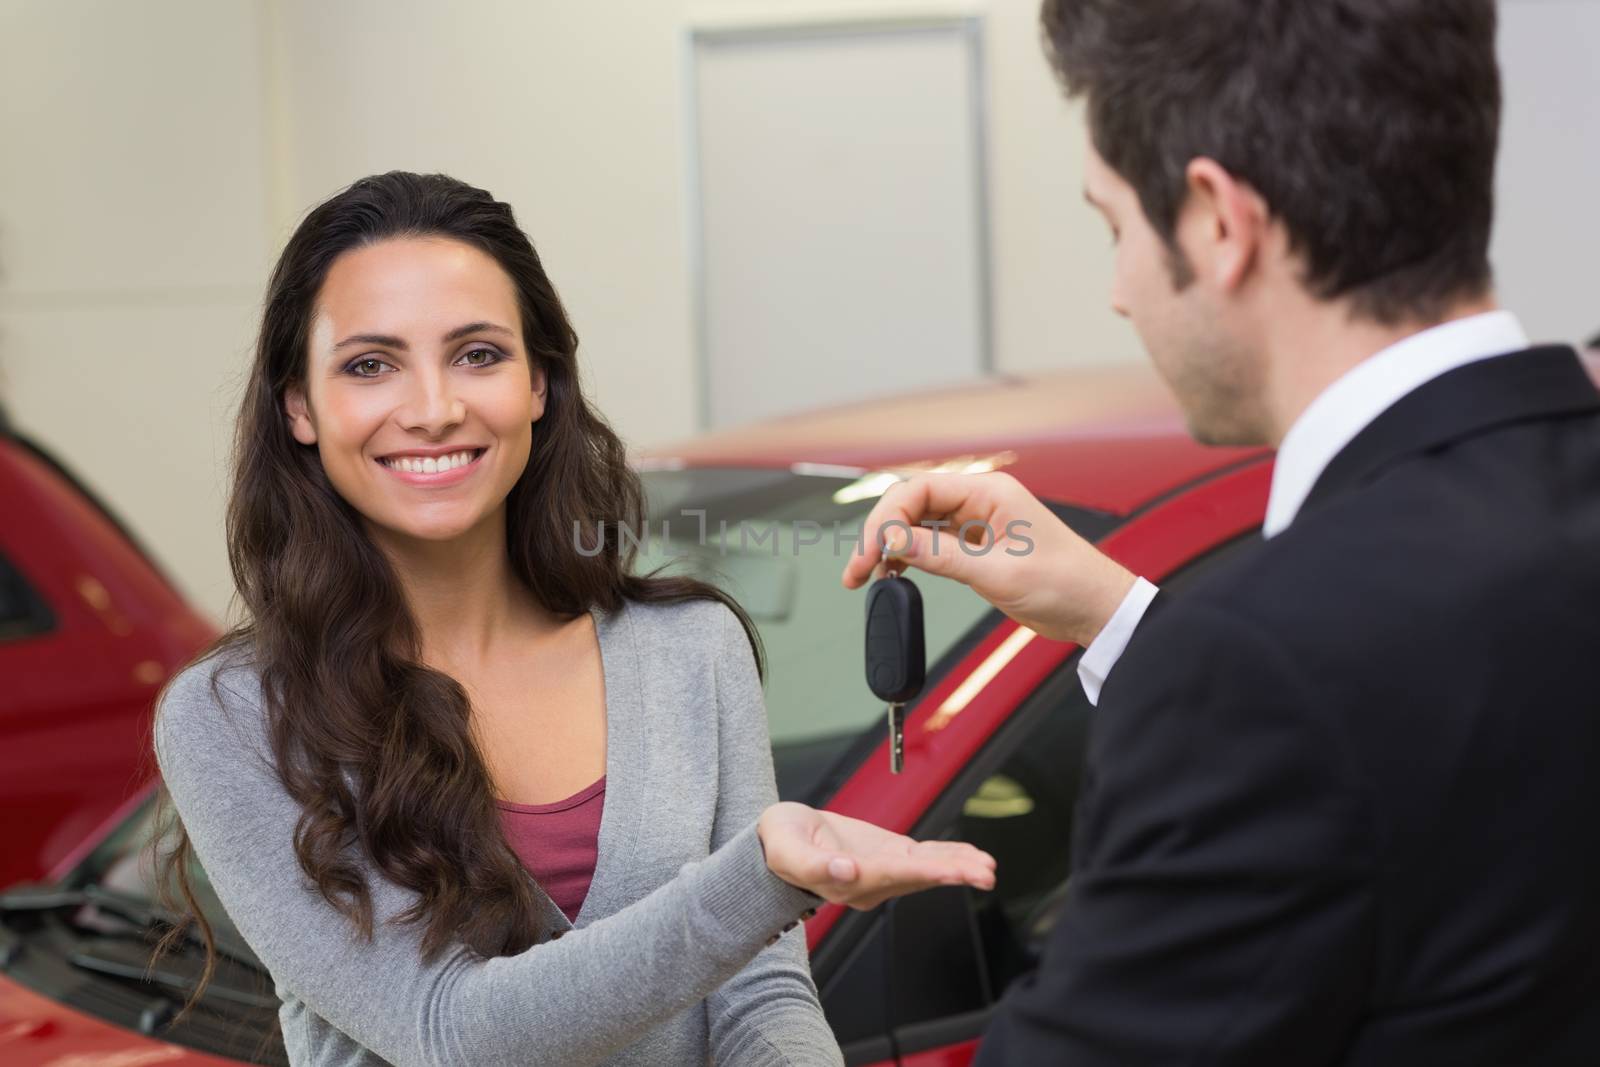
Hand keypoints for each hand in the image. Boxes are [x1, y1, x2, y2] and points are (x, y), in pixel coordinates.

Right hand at [757, 802, 995, 909]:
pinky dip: (949, 856)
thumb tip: (845, 871)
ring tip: (987, 866)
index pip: (889, 876)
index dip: (921, 872)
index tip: (948, 871)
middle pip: (916, 878)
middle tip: (984, 873)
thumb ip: (814, 863)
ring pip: (926, 870)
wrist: (781, 839)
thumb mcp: (784, 848)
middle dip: (952, 874)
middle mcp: (871, 883)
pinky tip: (972, 856)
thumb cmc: (779, 843)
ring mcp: (884, 871)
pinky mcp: (890, 856)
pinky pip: (924, 858)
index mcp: (846, 881)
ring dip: (958, 867)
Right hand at [841, 471, 1136, 647]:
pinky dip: (908, 556)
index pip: (919, 489)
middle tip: (857, 569)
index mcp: (989, 491)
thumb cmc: (1065, 584)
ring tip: (867, 575)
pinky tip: (893, 573)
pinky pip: (930, 541)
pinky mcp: (976, 545)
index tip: (871, 552)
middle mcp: (980, 499)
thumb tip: (893, 541)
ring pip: (917, 522)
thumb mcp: (996, 573)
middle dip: (880, 532)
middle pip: (911, 503)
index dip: (887, 519)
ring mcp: (977, 522)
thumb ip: (940, 555)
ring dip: (890, 545)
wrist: (1095, 609)